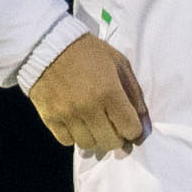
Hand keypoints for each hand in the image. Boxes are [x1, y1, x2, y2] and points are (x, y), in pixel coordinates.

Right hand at [29, 31, 149, 155]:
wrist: (48, 46)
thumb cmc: (88, 53)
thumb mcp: (119, 64)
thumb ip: (134, 94)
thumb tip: (143, 124)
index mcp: (109, 91)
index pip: (130, 129)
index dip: (133, 130)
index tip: (129, 123)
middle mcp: (88, 107)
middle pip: (111, 142)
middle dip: (117, 137)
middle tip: (113, 126)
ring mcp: (67, 114)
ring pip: (89, 144)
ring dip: (95, 137)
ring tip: (94, 123)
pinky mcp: (50, 118)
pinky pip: (67, 141)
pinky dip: (74, 136)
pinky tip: (77, 123)